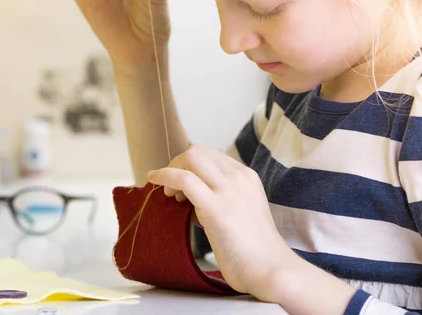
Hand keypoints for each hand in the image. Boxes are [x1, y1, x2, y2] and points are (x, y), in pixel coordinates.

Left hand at [147, 144, 296, 301]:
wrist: (269, 269)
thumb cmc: (253, 250)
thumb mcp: (241, 212)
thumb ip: (221, 199)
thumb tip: (190, 197)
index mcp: (247, 177)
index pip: (211, 155)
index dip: (190, 166)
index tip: (181, 186)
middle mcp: (239, 178)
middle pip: (199, 151)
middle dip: (178, 164)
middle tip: (172, 188)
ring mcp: (228, 190)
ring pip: (191, 157)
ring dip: (171, 169)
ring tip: (169, 194)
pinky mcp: (215, 206)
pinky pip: (183, 179)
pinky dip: (163, 176)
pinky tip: (153, 181)